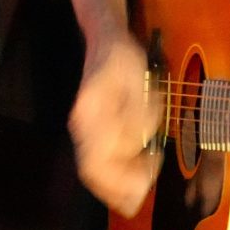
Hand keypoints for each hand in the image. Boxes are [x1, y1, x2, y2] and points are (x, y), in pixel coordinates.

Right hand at [71, 35, 161, 213]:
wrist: (105, 42)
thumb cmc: (124, 58)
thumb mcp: (138, 79)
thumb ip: (137, 113)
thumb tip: (139, 142)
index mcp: (90, 114)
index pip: (96, 161)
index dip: (119, 180)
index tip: (146, 180)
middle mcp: (81, 126)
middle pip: (93, 171)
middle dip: (120, 187)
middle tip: (147, 187)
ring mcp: (83, 131)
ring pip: (96, 169)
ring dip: (122, 179)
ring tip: (148, 174)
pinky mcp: (90, 133)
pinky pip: (100, 160)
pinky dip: (120, 170)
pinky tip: (140, 165)